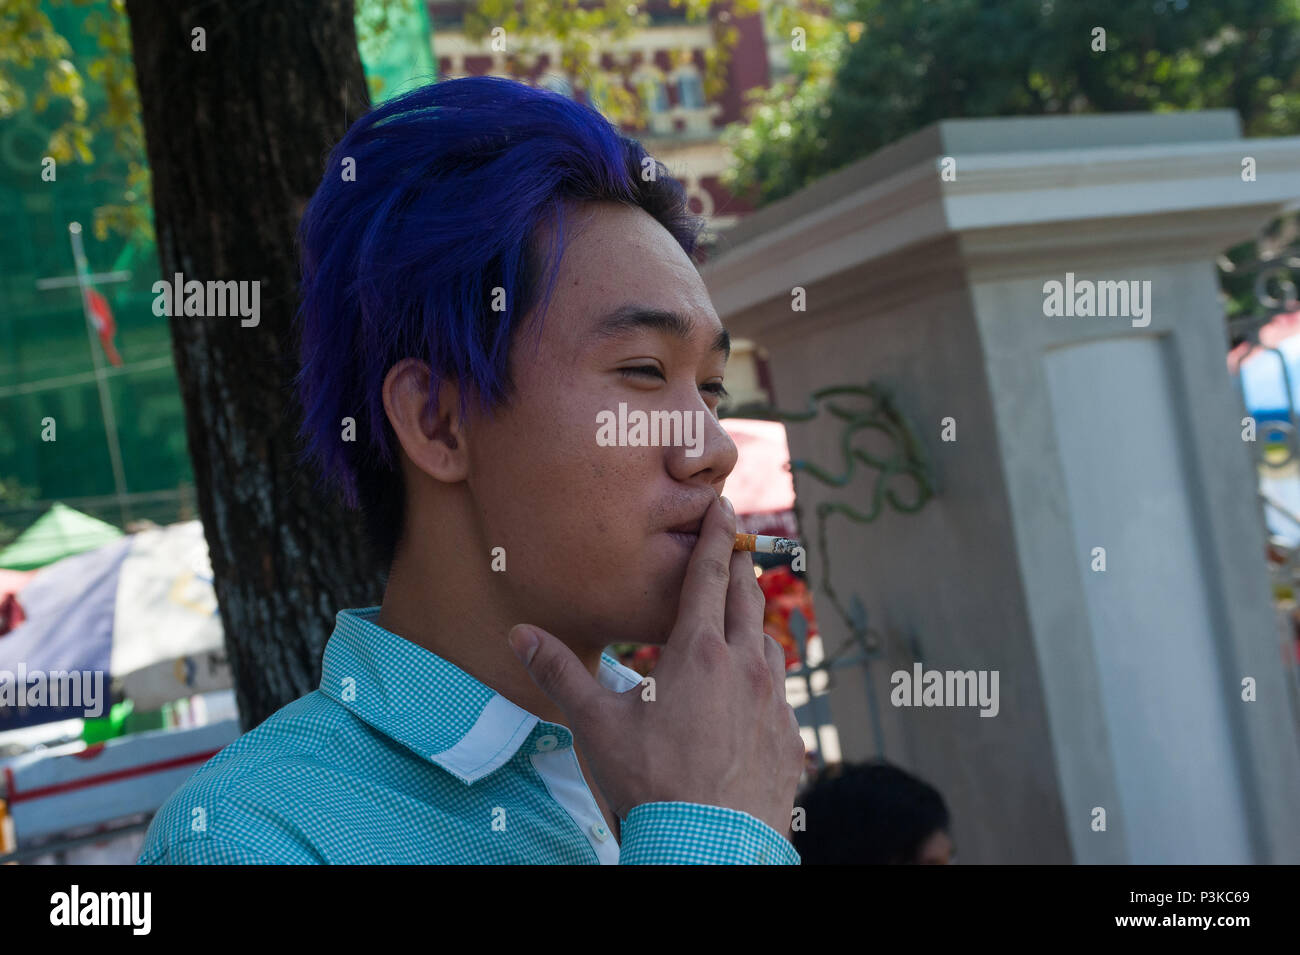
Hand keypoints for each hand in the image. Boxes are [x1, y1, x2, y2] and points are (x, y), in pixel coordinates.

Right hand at [507, 494, 803, 837]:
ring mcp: (775, 703)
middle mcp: (745, 667)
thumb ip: (560, 674)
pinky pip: (782, 694)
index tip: (725, 509)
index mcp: (699, 652)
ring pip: (769, 646)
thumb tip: (519, 634)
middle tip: (734, 550)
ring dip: (753, 628)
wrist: (708, 849)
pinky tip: (753, 695)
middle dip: (739, 571)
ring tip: (739, 627)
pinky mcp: (791, 738)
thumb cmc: (650, 784)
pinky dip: (767, 680)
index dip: (716, 538)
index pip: (710, 576)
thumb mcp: (596, 725)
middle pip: (747, 601)